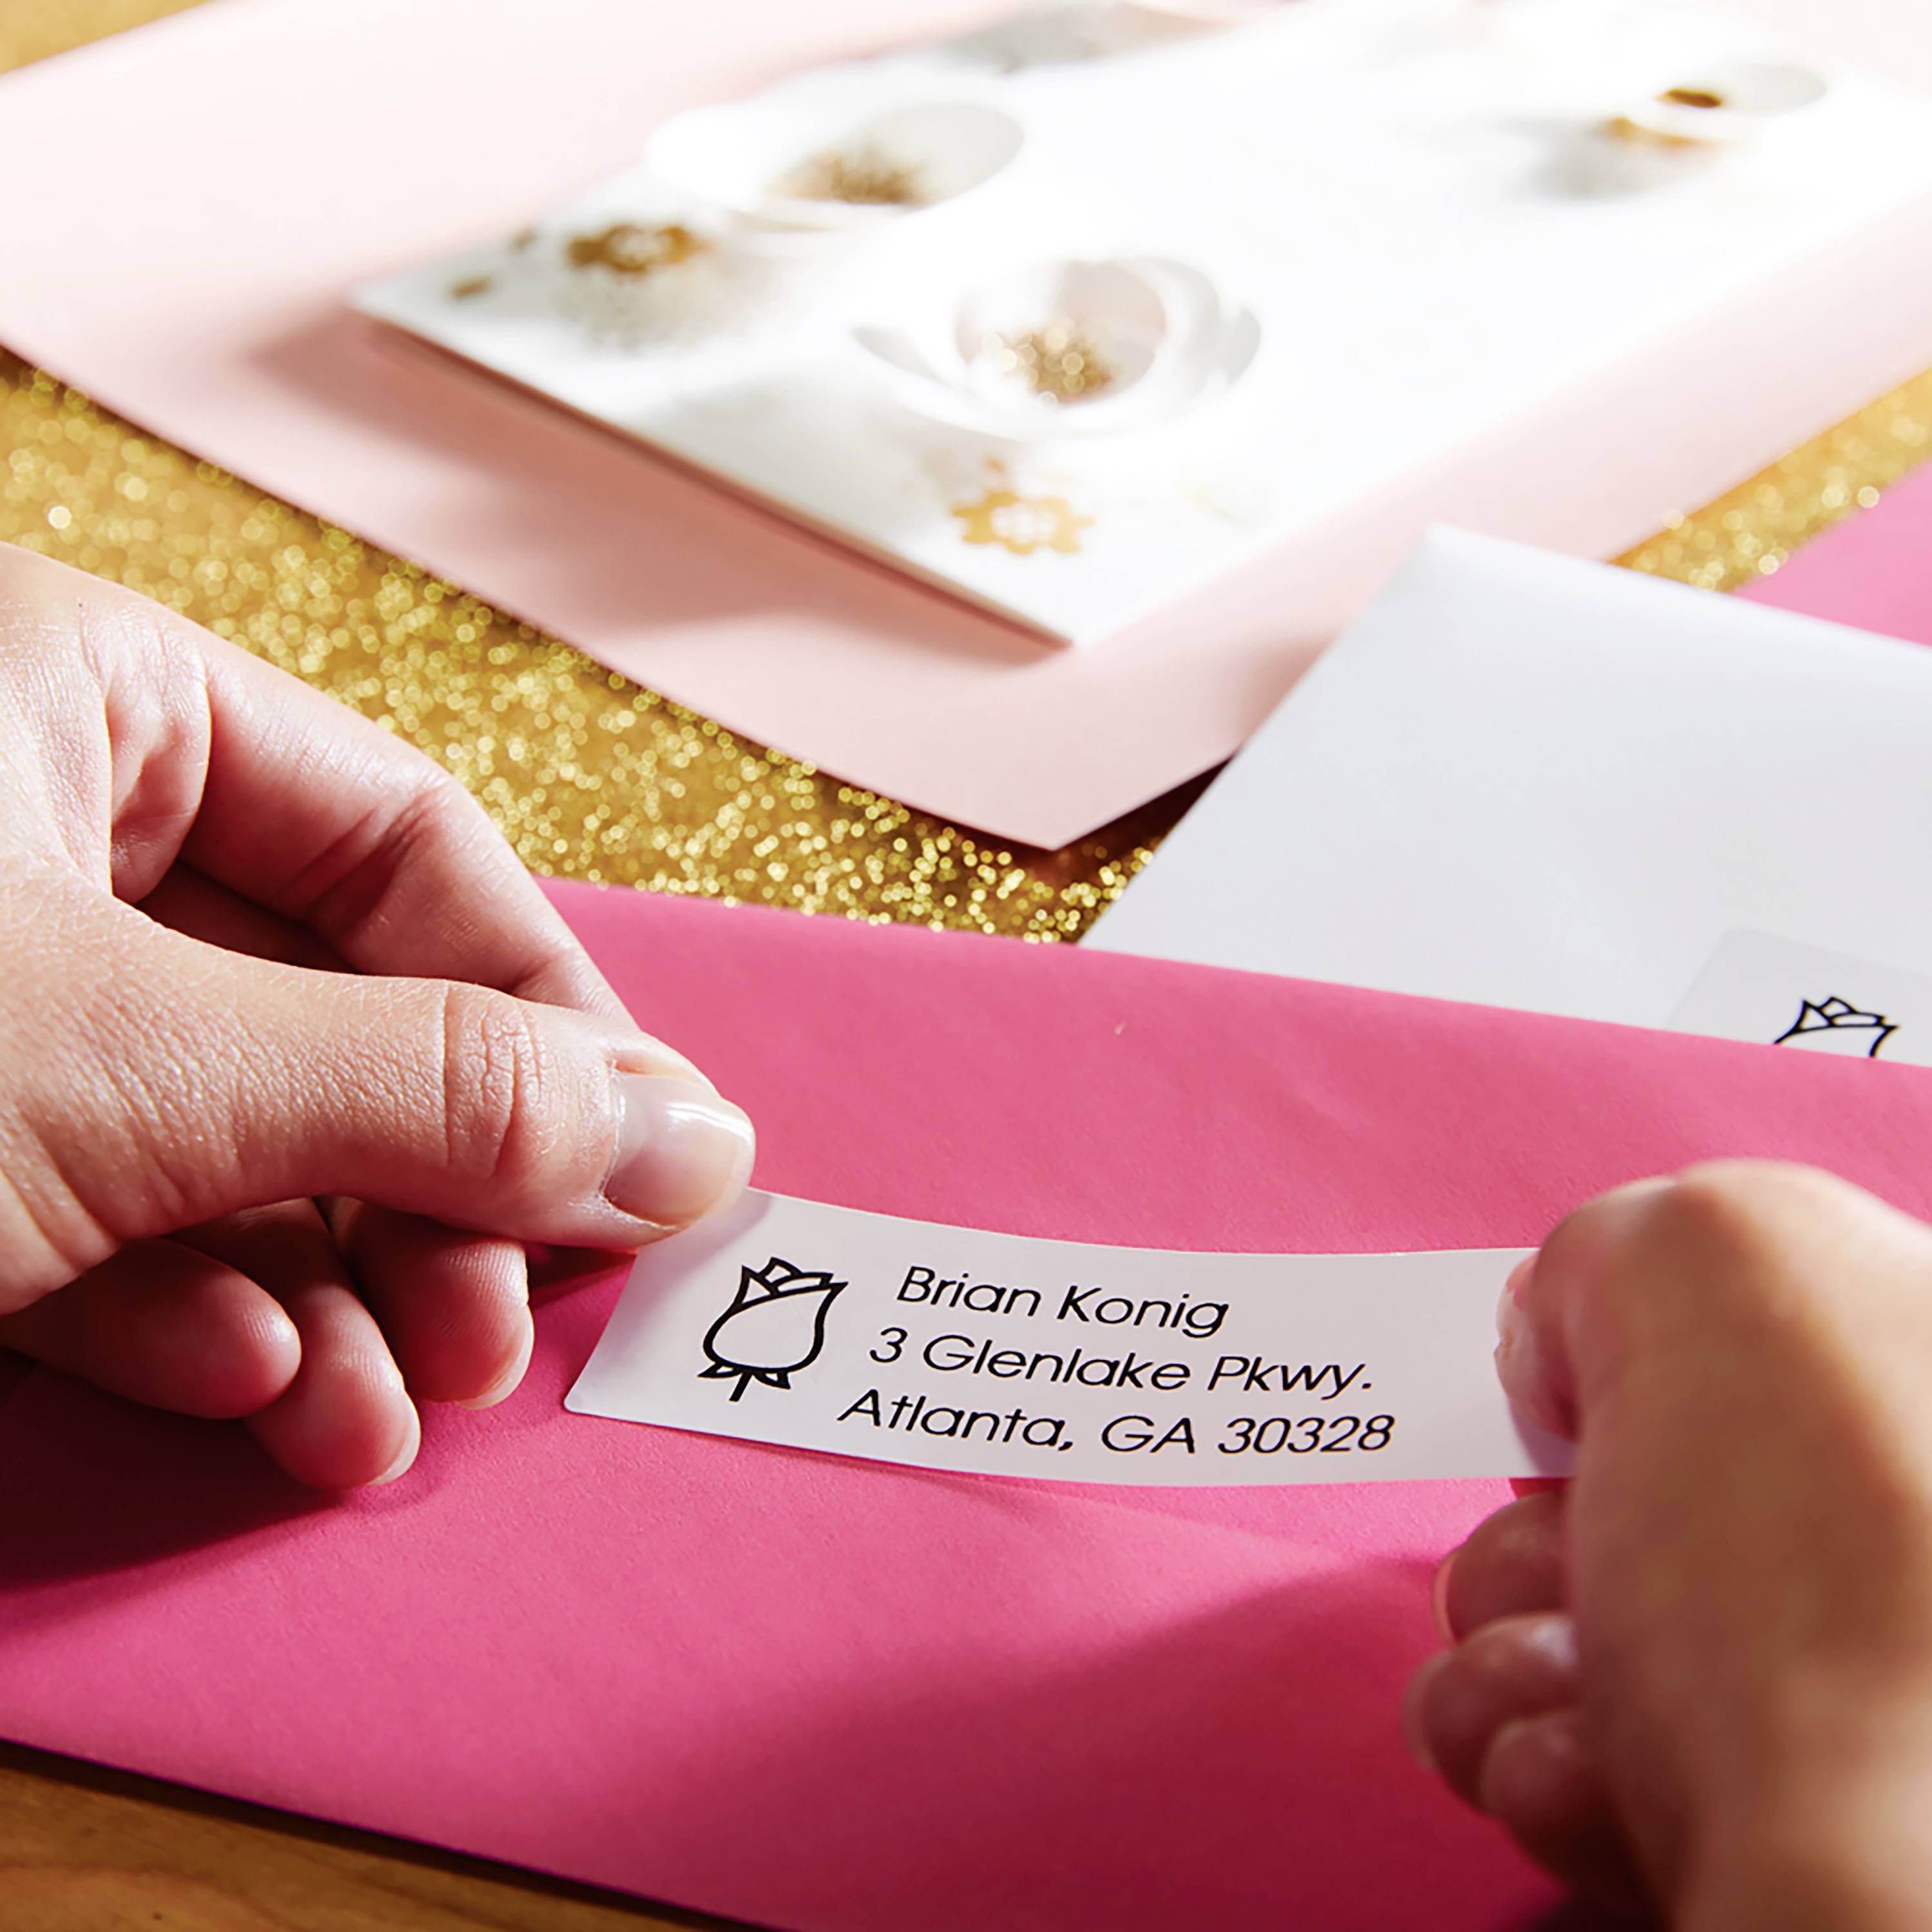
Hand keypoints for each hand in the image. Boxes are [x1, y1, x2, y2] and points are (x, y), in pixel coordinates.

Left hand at [0, 545, 752, 1487]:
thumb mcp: (138, 1061)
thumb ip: (434, 1094)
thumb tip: (695, 1143)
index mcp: (75, 693)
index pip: (407, 839)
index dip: (548, 1010)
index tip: (638, 1160)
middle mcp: (22, 822)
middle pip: (326, 1007)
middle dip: (426, 1196)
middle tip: (499, 1332)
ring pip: (217, 1136)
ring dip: (326, 1298)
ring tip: (386, 1416)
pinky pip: (87, 1213)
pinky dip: (181, 1321)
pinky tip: (250, 1394)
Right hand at [1404, 1164, 1931, 1928]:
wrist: (1900, 1902)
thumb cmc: (1823, 1571)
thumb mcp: (1717, 1263)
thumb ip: (1622, 1239)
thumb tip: (1559, 1347)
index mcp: (1923, 1385)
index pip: (1740, 1339)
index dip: (1624, 1358)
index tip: (1581, 1404)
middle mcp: (1895, 1550)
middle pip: (1623, 1498)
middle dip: (1529, 1537)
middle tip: (1559, 1567)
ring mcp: (1841, 1708)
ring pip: (1570, 1634)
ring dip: (1506, 1655)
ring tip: (1559, 1690)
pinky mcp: (1764, 1833)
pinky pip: (1573, 1760)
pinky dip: (1537, 1758)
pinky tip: (1578, 1772)